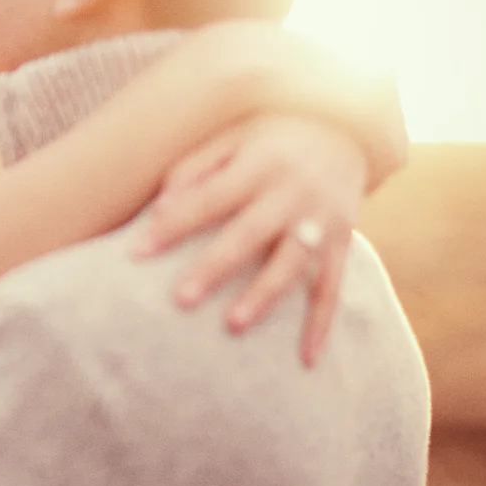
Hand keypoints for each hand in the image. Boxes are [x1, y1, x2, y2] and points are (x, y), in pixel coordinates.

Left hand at [132, 114, 367, 365]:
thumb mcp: (235, 135)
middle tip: (181, 299)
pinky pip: (333, 286)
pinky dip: (322, 324)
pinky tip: (306, 359)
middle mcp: (292, 192)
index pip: (208, 198)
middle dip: (215, 267)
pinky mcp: (343, 242)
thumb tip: (159, 206)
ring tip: (233, 324)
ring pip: (292, 263)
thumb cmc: (273, 135)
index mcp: (259, 163)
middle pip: (249, 234)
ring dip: (264, 295)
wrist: (350, 126)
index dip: (172, 225)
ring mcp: (322, 219)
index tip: (135, 253)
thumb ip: (195, 167)